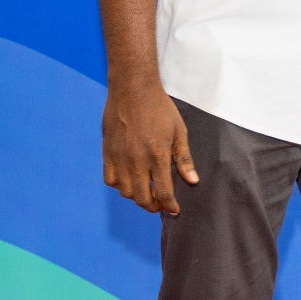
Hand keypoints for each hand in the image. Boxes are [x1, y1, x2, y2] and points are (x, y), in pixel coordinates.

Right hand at [102, 83, 198, 214]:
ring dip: (137, 197)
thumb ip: (184, 158)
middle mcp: (137, 160)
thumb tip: (192, 180)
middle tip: (160, 205)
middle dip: (153, 206)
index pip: (164, 191)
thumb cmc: (159, 108)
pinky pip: (109, 179)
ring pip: (125, 192)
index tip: (174, 210)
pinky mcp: (107, 152)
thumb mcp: (179, 130)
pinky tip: (128, 180)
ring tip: (146, 192)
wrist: (133, 89)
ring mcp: (120, 157)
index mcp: (157, 155)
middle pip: (142, 198)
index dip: (169, 205)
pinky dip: (119, 185)